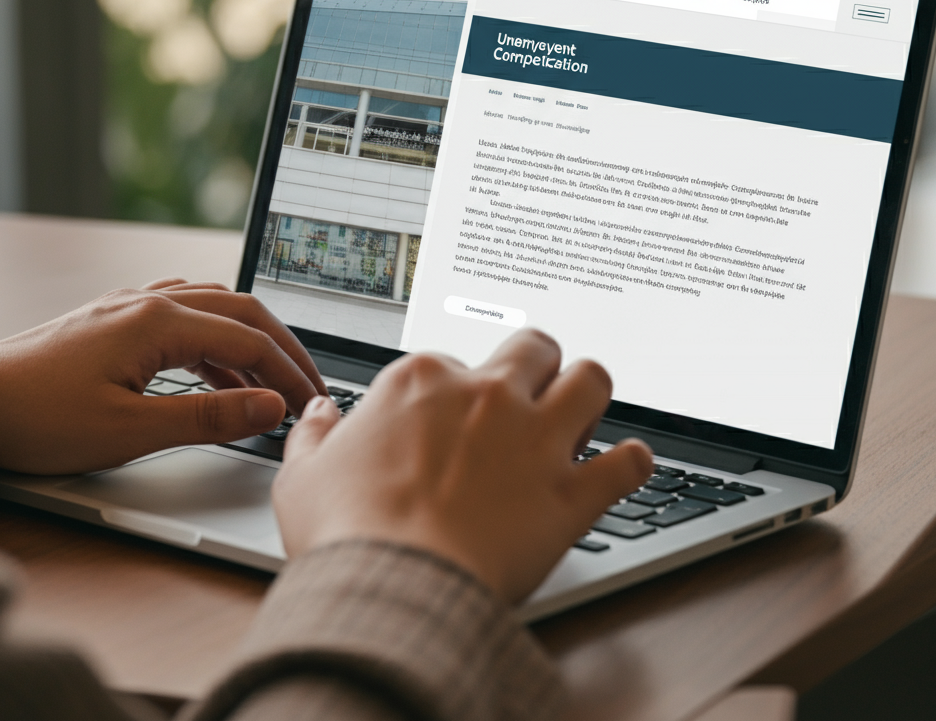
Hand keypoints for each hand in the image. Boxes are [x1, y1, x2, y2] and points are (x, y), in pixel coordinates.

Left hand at [0, 279, 325, 473]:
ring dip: (250, 342)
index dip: (287, 374)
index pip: (249, 342)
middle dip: (282, 349)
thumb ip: (209, 415)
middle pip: (242, 312)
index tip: (310, 405)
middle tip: (307, 385)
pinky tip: (218, 367)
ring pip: (215, 309)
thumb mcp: (131, 428)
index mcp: (159, 322)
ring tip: (269, 382)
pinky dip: (215, 341)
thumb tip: (269, 405)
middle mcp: (150, 302)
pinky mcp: (116, 320)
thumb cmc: (40, 418)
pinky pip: (185, 315)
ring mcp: (131, 306)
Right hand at [274, 328, 651, 604]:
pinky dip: (633, 462)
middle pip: (536, 347)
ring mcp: (534, 438)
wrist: (392, 587)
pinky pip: (628, 462)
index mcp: (423, 381)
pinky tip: (625, 467)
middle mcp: (487, 395)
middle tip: (530, 397)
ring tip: (580, 416)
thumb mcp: (303, 475)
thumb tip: (316, 414)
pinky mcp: (569, 491)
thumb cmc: (346, 533)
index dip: (458, 391)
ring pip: (592, 379)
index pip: (457, 361)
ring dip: (590, 395)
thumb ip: (313, 435)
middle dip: (538, 366)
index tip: (453, 418)